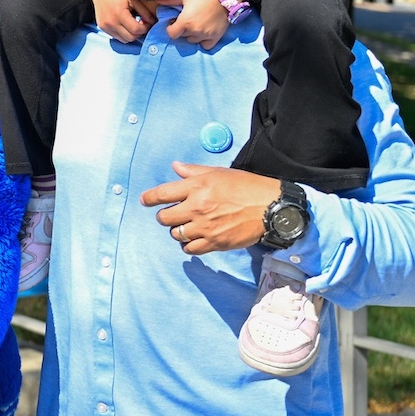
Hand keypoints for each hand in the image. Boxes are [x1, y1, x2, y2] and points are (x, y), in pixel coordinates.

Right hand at [85, 0, 154, 42]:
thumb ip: (145, 12)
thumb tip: (153, 23)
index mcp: (119, 13)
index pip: (136, 30)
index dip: (145, 28)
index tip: (148, 22)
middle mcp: (110, 22)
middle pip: (130, 37)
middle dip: (139, 32)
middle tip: (142, 24)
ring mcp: (105, 26)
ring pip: (124, 40)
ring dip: (131, 35)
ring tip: (134, 25)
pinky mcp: (102, 27)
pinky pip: (116, 37)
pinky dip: (123, 34)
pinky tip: (125, 24)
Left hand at [140, 162, 281, 254]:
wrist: (270, 207)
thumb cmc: (245, 186)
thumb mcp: (218, 172)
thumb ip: (193, 171)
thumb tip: (175, 167)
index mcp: (197, 187)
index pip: (162, 194)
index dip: (149, 198)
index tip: (144, 201)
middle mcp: (197, 207)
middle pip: (164, 218)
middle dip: (164, 216)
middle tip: (171, 214)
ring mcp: (206, 227)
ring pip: (176, 234)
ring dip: (177, 231)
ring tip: (186, 226)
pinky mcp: (215, 242)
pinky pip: (190, 248)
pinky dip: (188, 245)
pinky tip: (193, 239)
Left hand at [166, 0, 231, 48]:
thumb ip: (170, 1)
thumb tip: (157, 0)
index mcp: (185, 22)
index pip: (171, 34)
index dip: (171, 28)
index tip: (174, 23)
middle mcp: (195, 31)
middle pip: (182, 36)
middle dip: (182, 30)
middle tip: (187, 21)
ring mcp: (206, 35)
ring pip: (193, 40)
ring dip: (192, 35)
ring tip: (196, 25)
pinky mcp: (216, 37)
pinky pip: (205, 46)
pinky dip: (203, 41)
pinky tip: (204, 33)